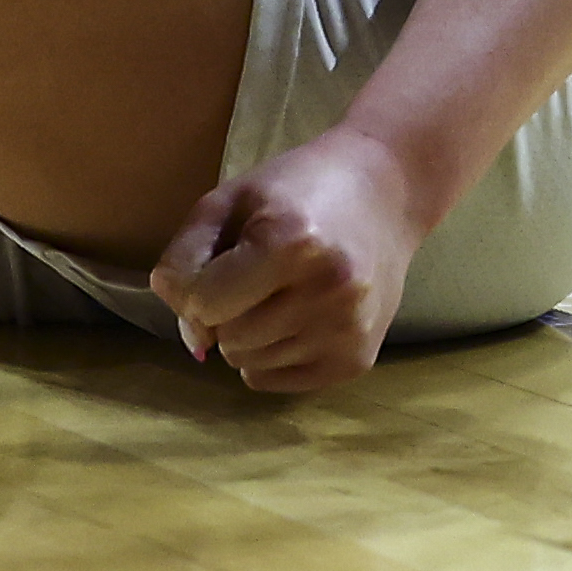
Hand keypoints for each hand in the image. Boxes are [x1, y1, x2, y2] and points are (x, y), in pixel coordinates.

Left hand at [152, 126, 427, 393]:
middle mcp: (326, 291)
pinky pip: (277, 382)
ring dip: (248, 335)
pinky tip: (296, 316)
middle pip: (227, 339)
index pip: (203, 304)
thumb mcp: (227, 199)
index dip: (195, 287)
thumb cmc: (295, 189)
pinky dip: (271, 356)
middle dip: (225, 312)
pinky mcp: (358, 360)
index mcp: (289, 241)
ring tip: (280, 291)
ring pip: (249, 365)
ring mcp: (347, 331)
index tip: (217, 264)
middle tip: (255, 275)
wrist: (385, 192)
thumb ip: (185, 261)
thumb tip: (191, 334)